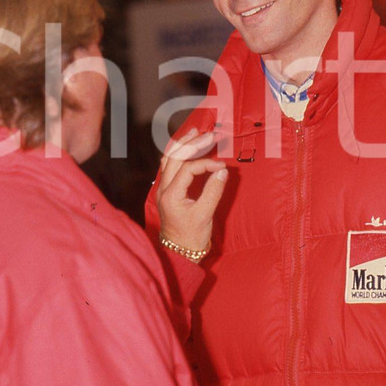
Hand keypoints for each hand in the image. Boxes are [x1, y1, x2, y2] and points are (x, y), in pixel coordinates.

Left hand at [156, 128, 227, 262]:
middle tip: (208, 134)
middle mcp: (163, 189)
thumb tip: (222, 171)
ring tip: (194, 132)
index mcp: (171, 195)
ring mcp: (163, 189)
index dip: (206, 164)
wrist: (180, 253)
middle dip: (192, 144)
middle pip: (174, 158)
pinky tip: (186, 148)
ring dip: (182, 145)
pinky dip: (178, 154)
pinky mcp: (167, 191)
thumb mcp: (205, 216)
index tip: (222, 167)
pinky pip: (169, 166)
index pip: (188, 169)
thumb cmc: (191, 237)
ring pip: (169, 159)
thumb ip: (213, 192)